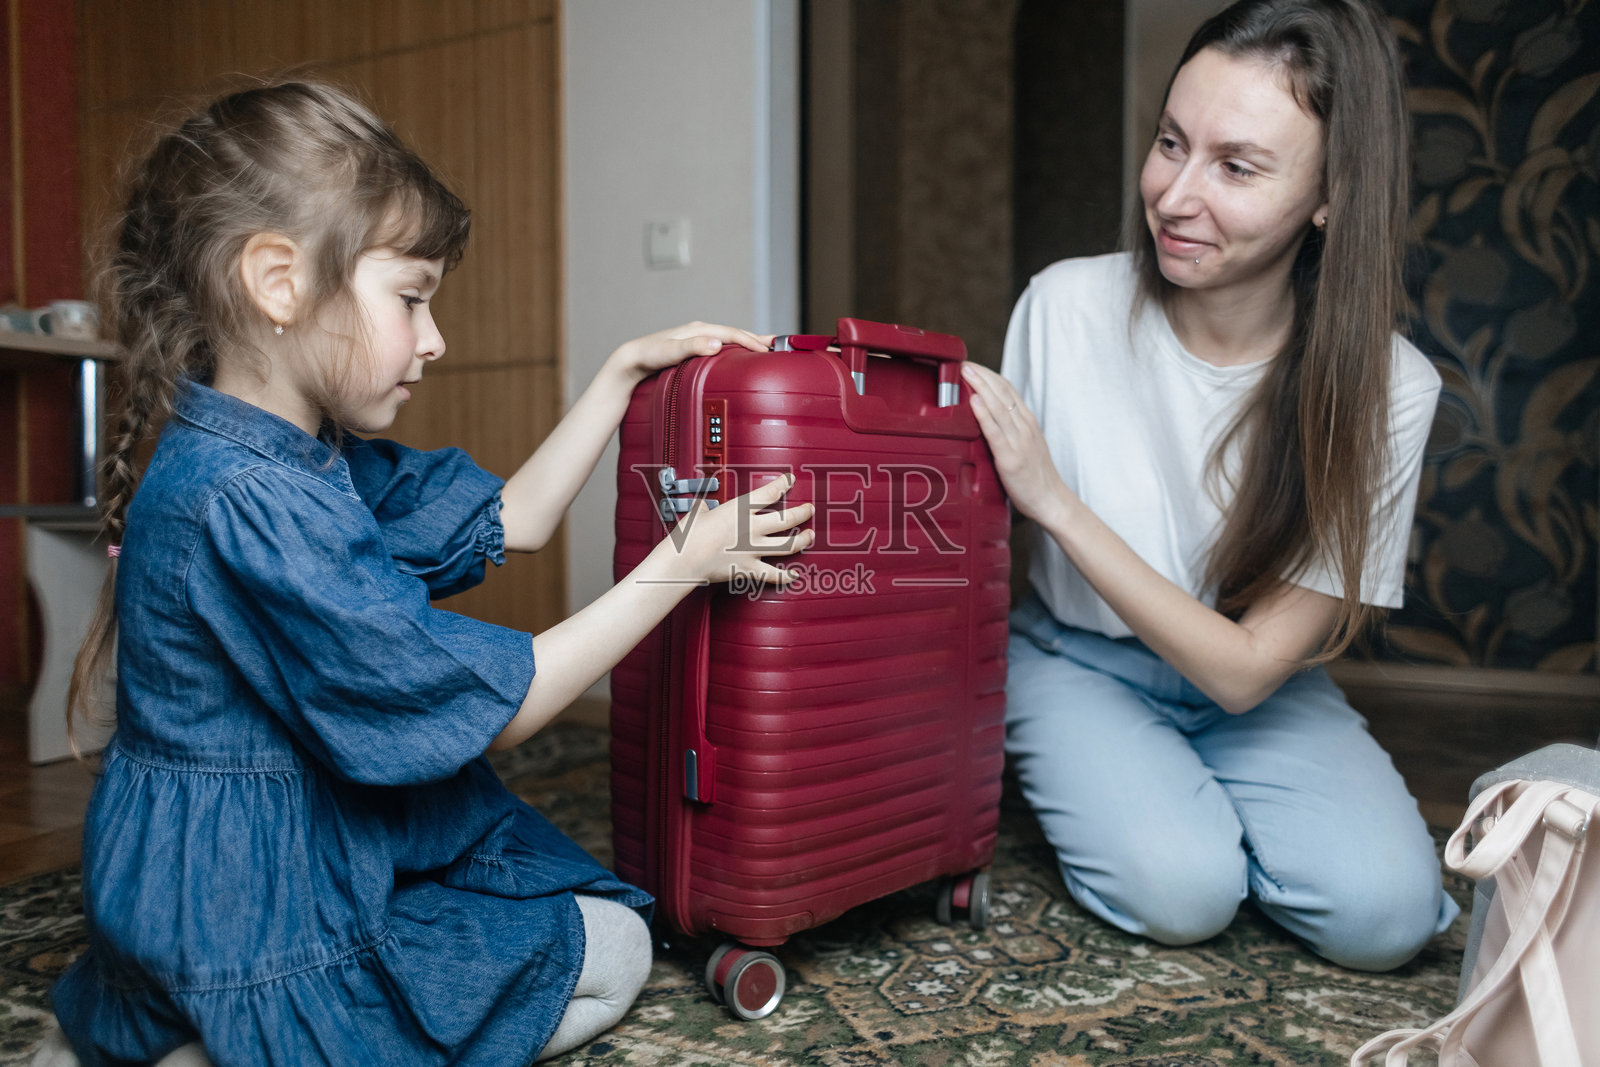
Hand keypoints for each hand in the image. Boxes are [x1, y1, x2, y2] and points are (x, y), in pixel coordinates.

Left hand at [608, 321, 773, 383]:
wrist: (631, 361)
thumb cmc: (648, 357)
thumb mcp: (669, 353)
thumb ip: (691, 347)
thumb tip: (717, 344)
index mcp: (699, 330)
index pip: (732, 334)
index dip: (752, 342)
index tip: (768, 351)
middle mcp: (701, 332)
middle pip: (735, 334)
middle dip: (757, 339)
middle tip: (779, 346)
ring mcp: (698, 339)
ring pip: (730, 339)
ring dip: (748, 343)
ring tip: (767, 348)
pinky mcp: (695, 348)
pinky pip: (723, 346)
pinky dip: (736, 349)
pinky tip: (740, 356)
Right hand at [654, 472, 814, 587]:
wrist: (684, 560)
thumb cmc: (688, 536)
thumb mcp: (697, 514)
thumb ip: (704, 509)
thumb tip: (703, 508)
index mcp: (740, 510)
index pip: (769, 492)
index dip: (782, 484)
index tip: (789, 480)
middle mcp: (752, 528)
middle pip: (787, 519)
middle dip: (802, 513)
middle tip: (809, 509)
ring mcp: (753, 550)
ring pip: (788, 545)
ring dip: (803, 540)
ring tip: (810, 536)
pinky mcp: (749, 569)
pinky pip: (773, 574)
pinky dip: (786, 576)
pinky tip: (794, 575)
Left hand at [961, 362, 1073, 525]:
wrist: (1051, 500)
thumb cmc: (1036, 476)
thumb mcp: (1025, 444)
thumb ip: (1009, 429)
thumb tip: (986, 418)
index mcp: (1027, 421)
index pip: (1008, 389)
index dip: (989, 375)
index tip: (972, 365)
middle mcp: (1024, 426)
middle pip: (1002, 392)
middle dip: (982, 375)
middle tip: (963, 362)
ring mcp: (1019, 441)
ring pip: (998, 407)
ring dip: (980, 387)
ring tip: (965, 372)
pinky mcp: (1011, 458)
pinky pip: (995, 431)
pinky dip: (983, 414)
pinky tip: (973, 402)